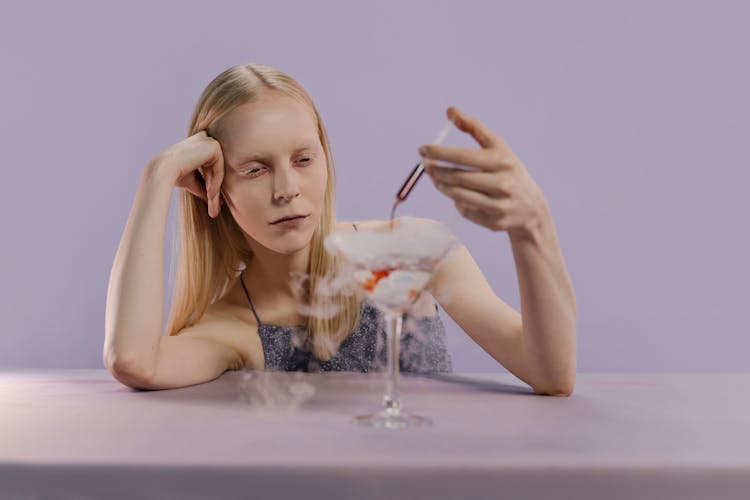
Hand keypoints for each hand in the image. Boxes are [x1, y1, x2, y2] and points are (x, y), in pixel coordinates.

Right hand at [150, 130, 225, 218]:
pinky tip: (210, 194)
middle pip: (215, 169)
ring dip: (216, 190)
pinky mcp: (213, 146)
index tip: (212, 203)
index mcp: (198, 144)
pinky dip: (216, 183)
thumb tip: (214, 198)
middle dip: (215, 191)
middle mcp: (204, 139)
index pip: (210, 166)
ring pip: (219, 171)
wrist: (163, 170)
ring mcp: (209, 141)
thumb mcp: (193, 181)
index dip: (211, 185)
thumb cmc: (174, 175)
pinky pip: (220, 169)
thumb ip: (205, 186)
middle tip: (214, 211)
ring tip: (212, 206)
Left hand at [419, 107, 548, 238]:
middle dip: (437, 171)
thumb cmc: (508, 170)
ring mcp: (500, 205)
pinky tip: (457, 195)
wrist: (531, 207)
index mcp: (503, 161)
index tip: (422, 149)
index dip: (440, 153)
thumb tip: (450, 110)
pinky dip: (457, 202)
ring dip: (442, 186)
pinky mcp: (495, 222)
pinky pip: (466, 211)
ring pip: (459, 196)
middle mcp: (503, 183)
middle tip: (426, 165)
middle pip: (459, 177)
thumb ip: (474, 127)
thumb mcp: (498, 147)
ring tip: (436, 178)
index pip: (464, 156)